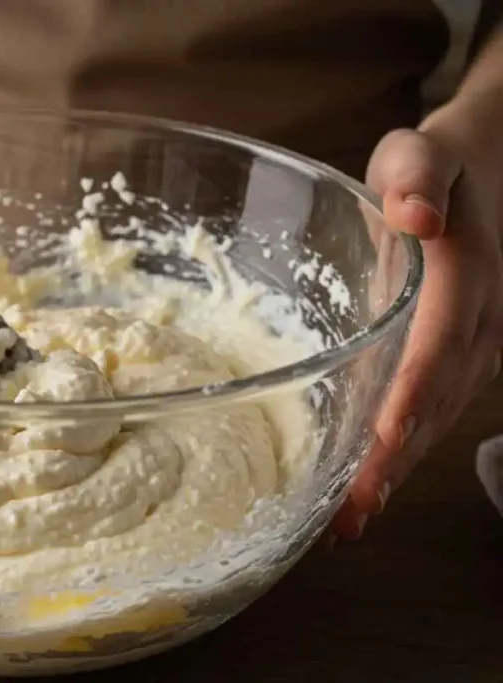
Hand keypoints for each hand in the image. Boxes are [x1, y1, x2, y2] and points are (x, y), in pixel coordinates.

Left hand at [331, 126, 502, 541]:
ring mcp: (471, 347)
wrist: (493, 169)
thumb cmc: (441, 161)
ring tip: (348, 523)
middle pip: (433, 401)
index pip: (435, 345)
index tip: (383, 441)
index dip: (411, 394)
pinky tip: (366, 487)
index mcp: (461, 278)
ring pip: (435, 419)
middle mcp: (474, 324)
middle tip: (348, 516)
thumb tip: (415, 214)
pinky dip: (400, 453)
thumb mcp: (425, 149)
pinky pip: (431, 411)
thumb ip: (419, 173)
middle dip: (392, 461)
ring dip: (394, 471)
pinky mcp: (457, 358)